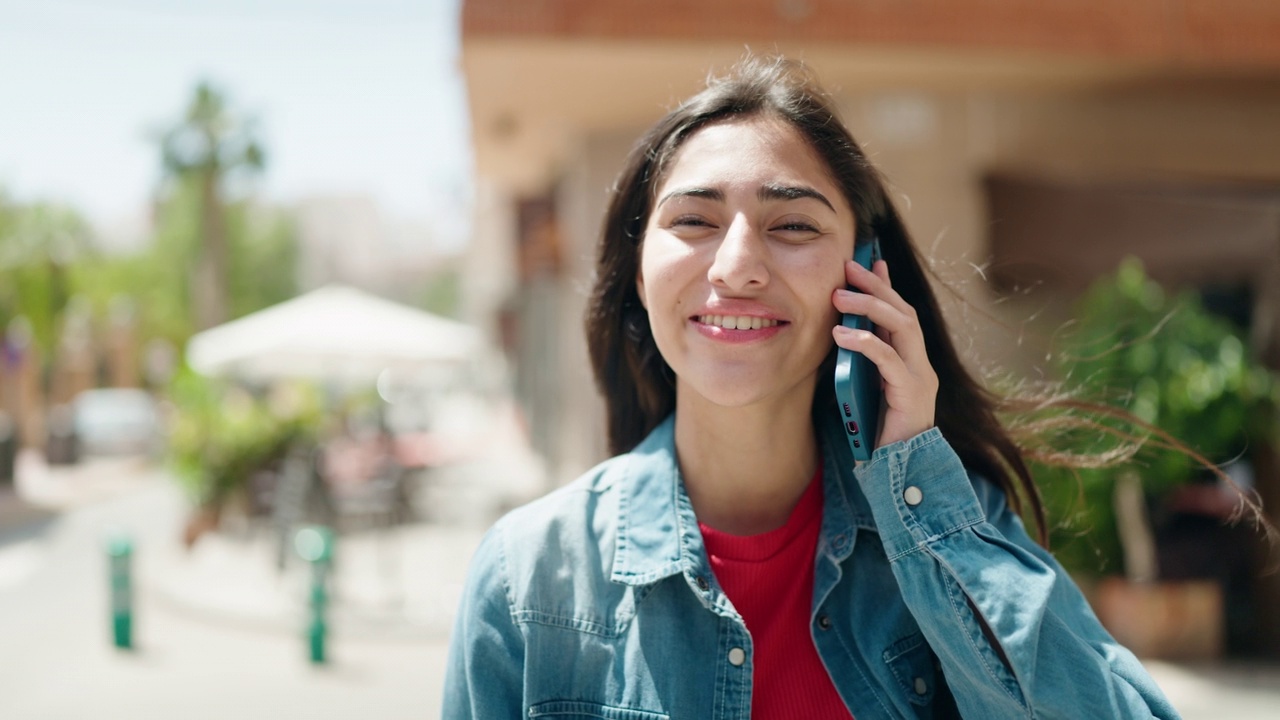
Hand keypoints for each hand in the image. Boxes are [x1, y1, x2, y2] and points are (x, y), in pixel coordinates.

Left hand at [831, 258, 938, 449]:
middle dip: (876, 286)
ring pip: (903, 327)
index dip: (886, 286)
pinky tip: (841, 334)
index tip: (869, 261)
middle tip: (849, 267)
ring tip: (838, 295)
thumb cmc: (877, 434)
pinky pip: (889, 360)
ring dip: (870, 306)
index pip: (901, 314)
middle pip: (904, 313)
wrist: (897, 471)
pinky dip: (865, 342)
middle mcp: (921, 365)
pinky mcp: (911, 394)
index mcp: (910, 363)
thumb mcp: (862, 389)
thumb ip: (857, 364)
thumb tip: (836, 335)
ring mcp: (920, 378)